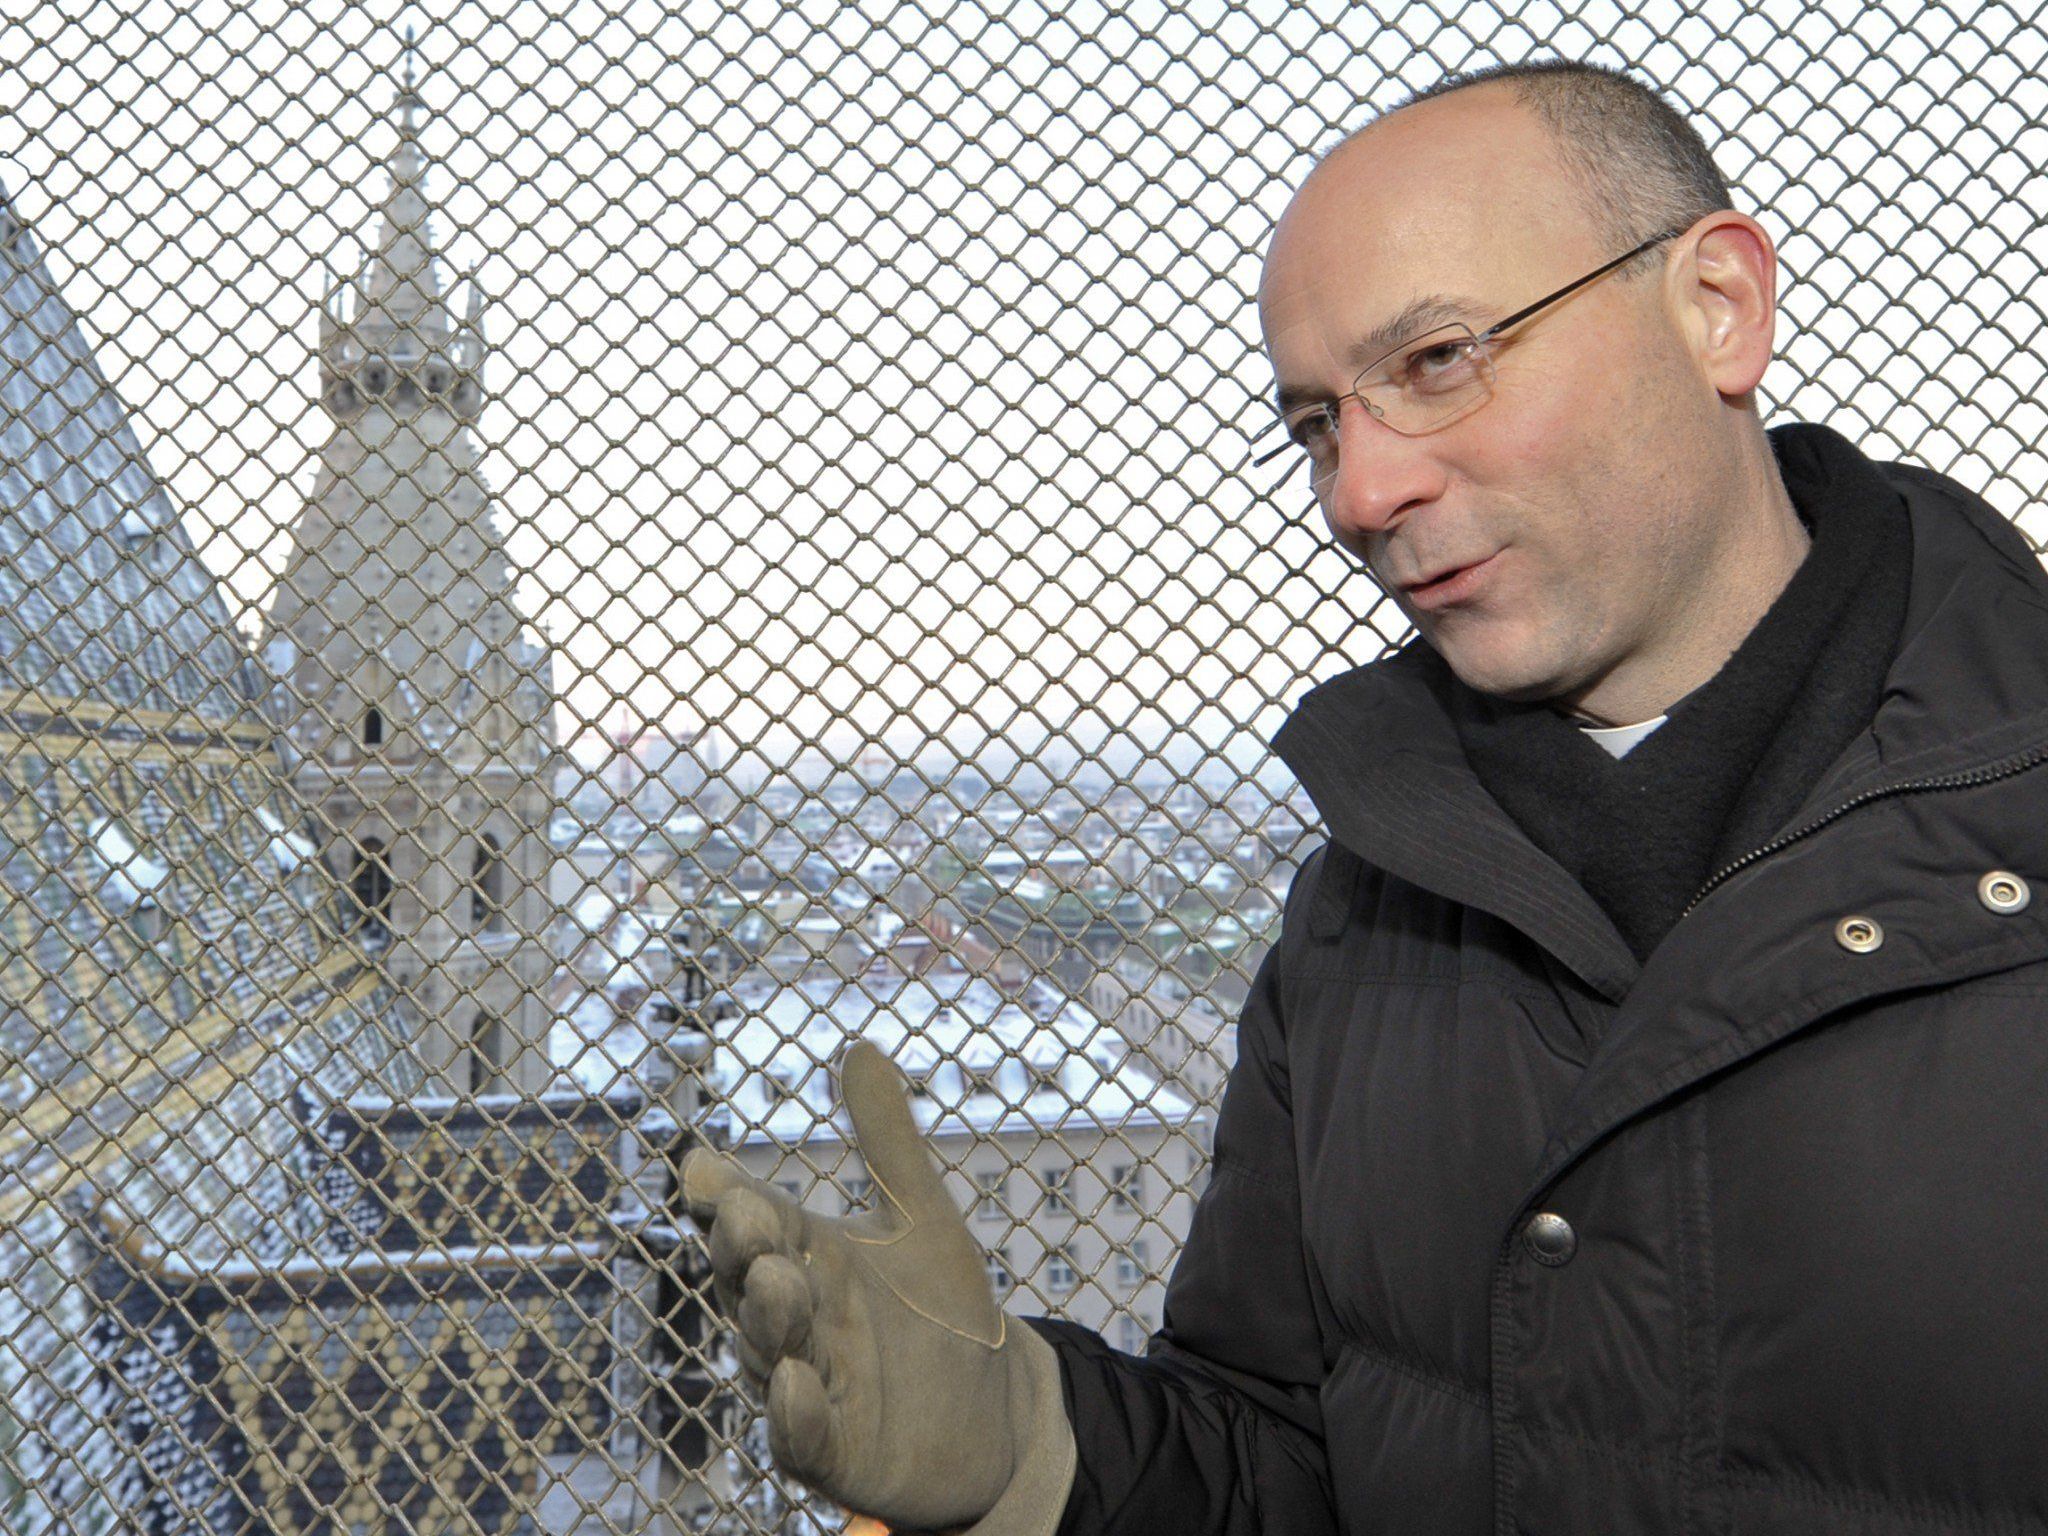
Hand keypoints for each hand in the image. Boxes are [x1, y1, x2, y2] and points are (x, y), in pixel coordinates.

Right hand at [682, 1041, 1071, 1533]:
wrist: (994, 1417)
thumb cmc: (940, 1316)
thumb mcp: (923, 1218)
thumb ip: (887, 1141)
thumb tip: (861, 1044)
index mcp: (804, 1257)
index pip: (751, 1220)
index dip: (726, 1198)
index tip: (706, 1169)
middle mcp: (793, 1319)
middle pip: (749, 1281)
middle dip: (745, 1249)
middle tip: (748, 1216)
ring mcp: (806, 1386)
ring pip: (770, 1353)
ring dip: (771, 1319)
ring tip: (782, 1279)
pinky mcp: (833, 1452)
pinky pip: (800, 1438)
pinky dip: (794, 1414)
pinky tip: (797, 1383)